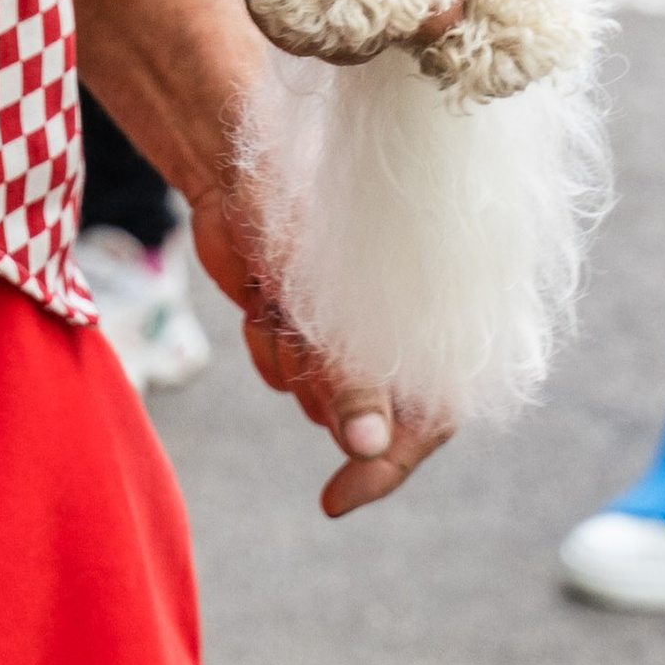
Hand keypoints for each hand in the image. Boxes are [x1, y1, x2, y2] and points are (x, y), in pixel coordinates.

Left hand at [188, 174, 455, 515]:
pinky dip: (265, 345)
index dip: (387, 467)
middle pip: (367, 422)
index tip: (334, 499)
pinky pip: (280, 373)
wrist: (234, 166)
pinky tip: (260, 294)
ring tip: (276, 293)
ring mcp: (347, 332)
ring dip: (287, 359)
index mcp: (429, 319)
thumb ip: (352, 374)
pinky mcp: (304, 327)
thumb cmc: (296, 208)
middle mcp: (394, 333)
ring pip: (314, 400)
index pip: (429, 420)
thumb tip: (364, 449)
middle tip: (293, 329)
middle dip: (321, 390)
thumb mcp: (327, 293)